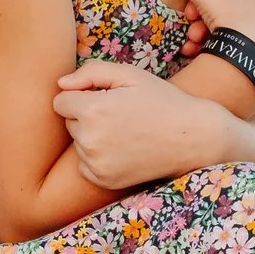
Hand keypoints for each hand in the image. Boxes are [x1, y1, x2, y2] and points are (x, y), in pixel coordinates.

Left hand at [53, 62, 228, 188]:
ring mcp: (97, 164)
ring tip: (125, 132)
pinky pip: (85, 165)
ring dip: (93, 137)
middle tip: (120, 115)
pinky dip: (98, 158)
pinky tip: (123, 150)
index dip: (81, 96)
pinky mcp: (104, 181)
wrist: (193, 138)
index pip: (60, 101)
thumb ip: (90, 72)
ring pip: (78, 143)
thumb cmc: (162, 100)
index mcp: (93, 110)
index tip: (104, 97)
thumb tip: (61, 85)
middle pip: (69, 123)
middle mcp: (91, 139)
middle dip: (86, 116)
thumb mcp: (130, 74)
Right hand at [173, 0, 254, 69]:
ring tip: (199, 45)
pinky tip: (218, 56)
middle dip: (207, 20)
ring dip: (216, 35)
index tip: (192, 11)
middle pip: (234, 7)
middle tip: (194, 32)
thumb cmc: (229, 13)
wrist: (250, 55)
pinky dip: (236, 49)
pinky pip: (254, 45)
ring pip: (242, 27)